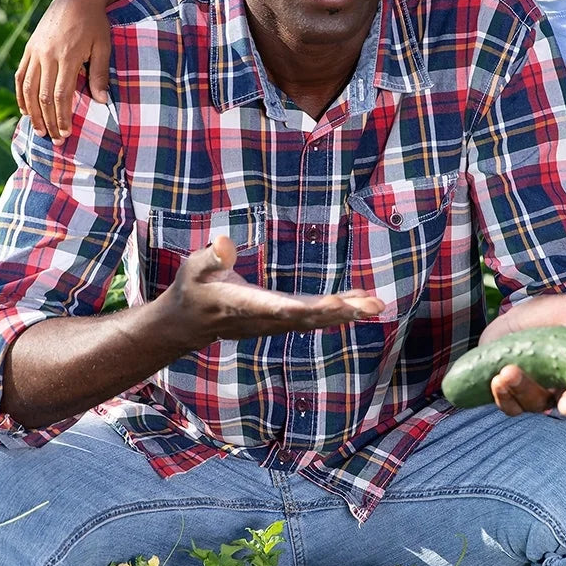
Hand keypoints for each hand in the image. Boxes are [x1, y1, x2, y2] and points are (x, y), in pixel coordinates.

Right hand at [16, 0, 112, 144]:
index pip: (60, 96)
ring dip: (32, 113)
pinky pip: (20, 75)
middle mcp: (47, 55)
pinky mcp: (30, 47)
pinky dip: (20, 94)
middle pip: (43, 97)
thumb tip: (102, 103)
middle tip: (55, 140)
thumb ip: (100, 74)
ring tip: (39, 130)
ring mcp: (35, 51)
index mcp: (67, 57)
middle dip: (49, 121)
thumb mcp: (103, 46)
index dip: (62, 117)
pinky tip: (25, 110)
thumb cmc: (96, 22)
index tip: (66, 134)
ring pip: (28, 88)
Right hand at [166, 237, 384, 348]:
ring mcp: (275, 322)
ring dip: (347, 312)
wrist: (188, 324)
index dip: (305, 308)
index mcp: (243, 304)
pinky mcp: (282, 320)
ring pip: (316, 320)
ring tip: (376, 304)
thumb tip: (225, 241)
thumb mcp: (194, 269)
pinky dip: (339, 309)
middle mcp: (264, 318)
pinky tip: (362, 300)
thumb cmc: (193, 289)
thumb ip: (211, 258)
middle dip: (340, 312)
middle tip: (371, 306)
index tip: (332, 306)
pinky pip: (314, 317)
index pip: (277, 308)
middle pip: (307, 317)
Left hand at [478, 291, 565, 420]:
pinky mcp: (509, 391)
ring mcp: (534, 392)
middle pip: (563, 407)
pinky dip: (503, 394)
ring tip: (509, 371)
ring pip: (532, 404)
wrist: (514, 314)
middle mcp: (560, 390)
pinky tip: (497, 378)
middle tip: (564, 402)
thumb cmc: (552, 315)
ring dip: (522, 391)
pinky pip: (508, 403)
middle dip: (563, 406)